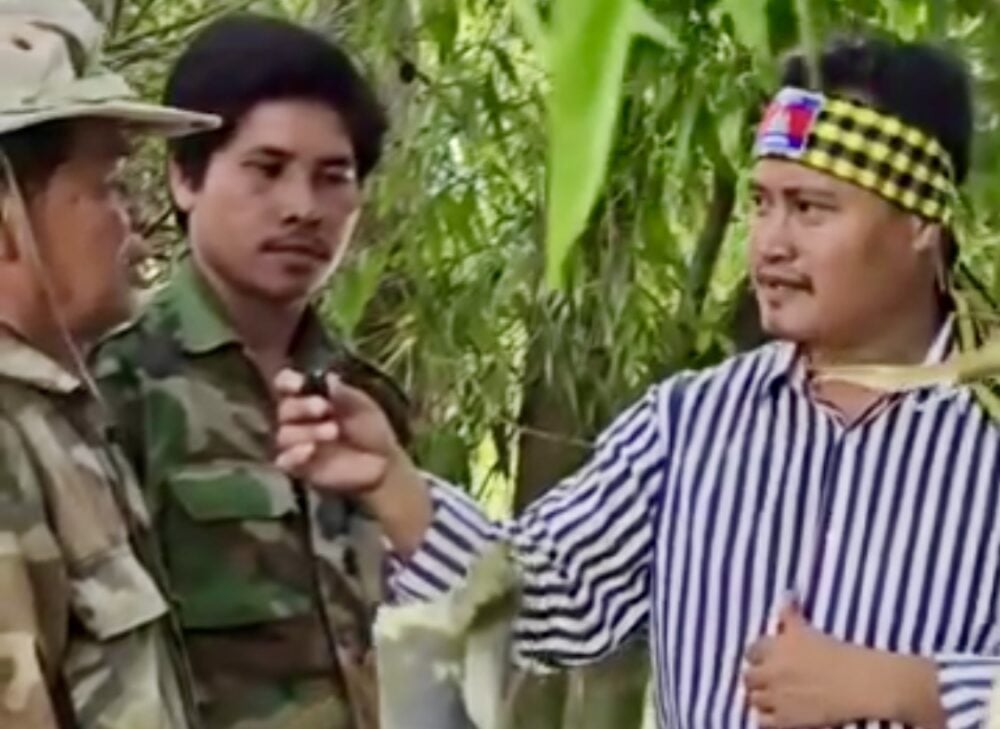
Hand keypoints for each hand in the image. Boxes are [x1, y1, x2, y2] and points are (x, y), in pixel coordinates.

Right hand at [273, 369, 403, 492]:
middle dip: (302, 406)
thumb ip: (344, 394)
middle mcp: (299, 419)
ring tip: (333, 432)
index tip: (298, 384)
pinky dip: (294, 455)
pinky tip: (310, 450)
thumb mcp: (363, 408)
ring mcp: (297, 444)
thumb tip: (328, 378)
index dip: (287, 382)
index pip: (285, 384)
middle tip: (323, 408)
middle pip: (284, 409)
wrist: (383, 464)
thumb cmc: (371, 430)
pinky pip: (285, 461)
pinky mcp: (299, 468)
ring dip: (307, 431)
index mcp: (310, 397)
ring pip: (285, 435)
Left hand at [744, 602, 876, 727]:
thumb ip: (791, 614)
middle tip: (768, 681)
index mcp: (776, 648)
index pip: (751, 651)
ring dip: (761, 698)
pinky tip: (777, 716)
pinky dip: (766, 719)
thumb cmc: (840, 652)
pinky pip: (763, 721)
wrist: (862, 683)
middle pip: (748, 677)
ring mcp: (777, 697)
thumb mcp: (809, 630)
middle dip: (756, 678)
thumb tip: (786, 594)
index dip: (758, 656)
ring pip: (754, 699)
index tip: (766, 660)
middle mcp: (771, 671)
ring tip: (772, 698)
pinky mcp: (787, 720)